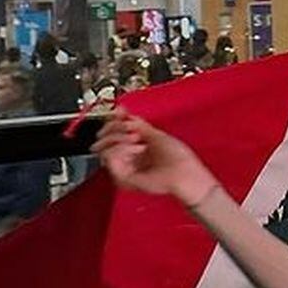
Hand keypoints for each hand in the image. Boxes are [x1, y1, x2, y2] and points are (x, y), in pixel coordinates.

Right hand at [92, 110, 217, 206]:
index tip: (120, 113)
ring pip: (103, 147)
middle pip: (103, 137)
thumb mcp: (154, 133)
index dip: (113, 120)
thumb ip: (135, 123)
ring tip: (138, 140)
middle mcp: (126, 157)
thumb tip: (120, 110)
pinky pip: (108, 157)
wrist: (184, 173)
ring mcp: (124, 167)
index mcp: (133, 147)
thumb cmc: (178, 158)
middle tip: (132, 128)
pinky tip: (137, 148)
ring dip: (120, 138)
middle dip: (115, 127)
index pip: (111, 131)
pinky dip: (121, 149)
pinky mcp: (122, 177)